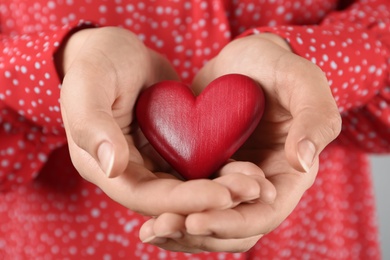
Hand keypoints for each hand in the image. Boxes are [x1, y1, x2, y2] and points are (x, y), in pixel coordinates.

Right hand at [58, 27, 272, 215]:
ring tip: (258, 183)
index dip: (183, 201)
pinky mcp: (170, 150)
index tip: (222, 197)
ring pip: (188, 187)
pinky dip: (221, 170)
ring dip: (222, 189)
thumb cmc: (98, 62)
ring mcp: (151, 163)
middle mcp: (128, 173)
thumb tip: (112, 167)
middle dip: (211, 200)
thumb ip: (92, 124)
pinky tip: (248, 167)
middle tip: (252, 191)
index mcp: (101, 167)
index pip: (144, 196)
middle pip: (172, 200)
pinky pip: (197, 166)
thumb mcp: (89, 84)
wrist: (118, 52)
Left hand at [139, 33, 341, 251]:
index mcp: (289, 175)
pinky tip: (145, 210)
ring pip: (208, 218)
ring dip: (179, 228)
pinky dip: (170, 207)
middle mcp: (260, 186)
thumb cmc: (278, 66)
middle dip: (197, 232)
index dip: (230, 223)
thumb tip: (302, 162)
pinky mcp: (206, 169)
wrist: (245, 59)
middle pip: (231, 228)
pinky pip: (189, 197)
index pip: (262, 215)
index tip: (195, 218)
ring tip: (148, 229)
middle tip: (160, 227)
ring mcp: (230, 180)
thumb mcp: (302, 82)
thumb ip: (314, 119)